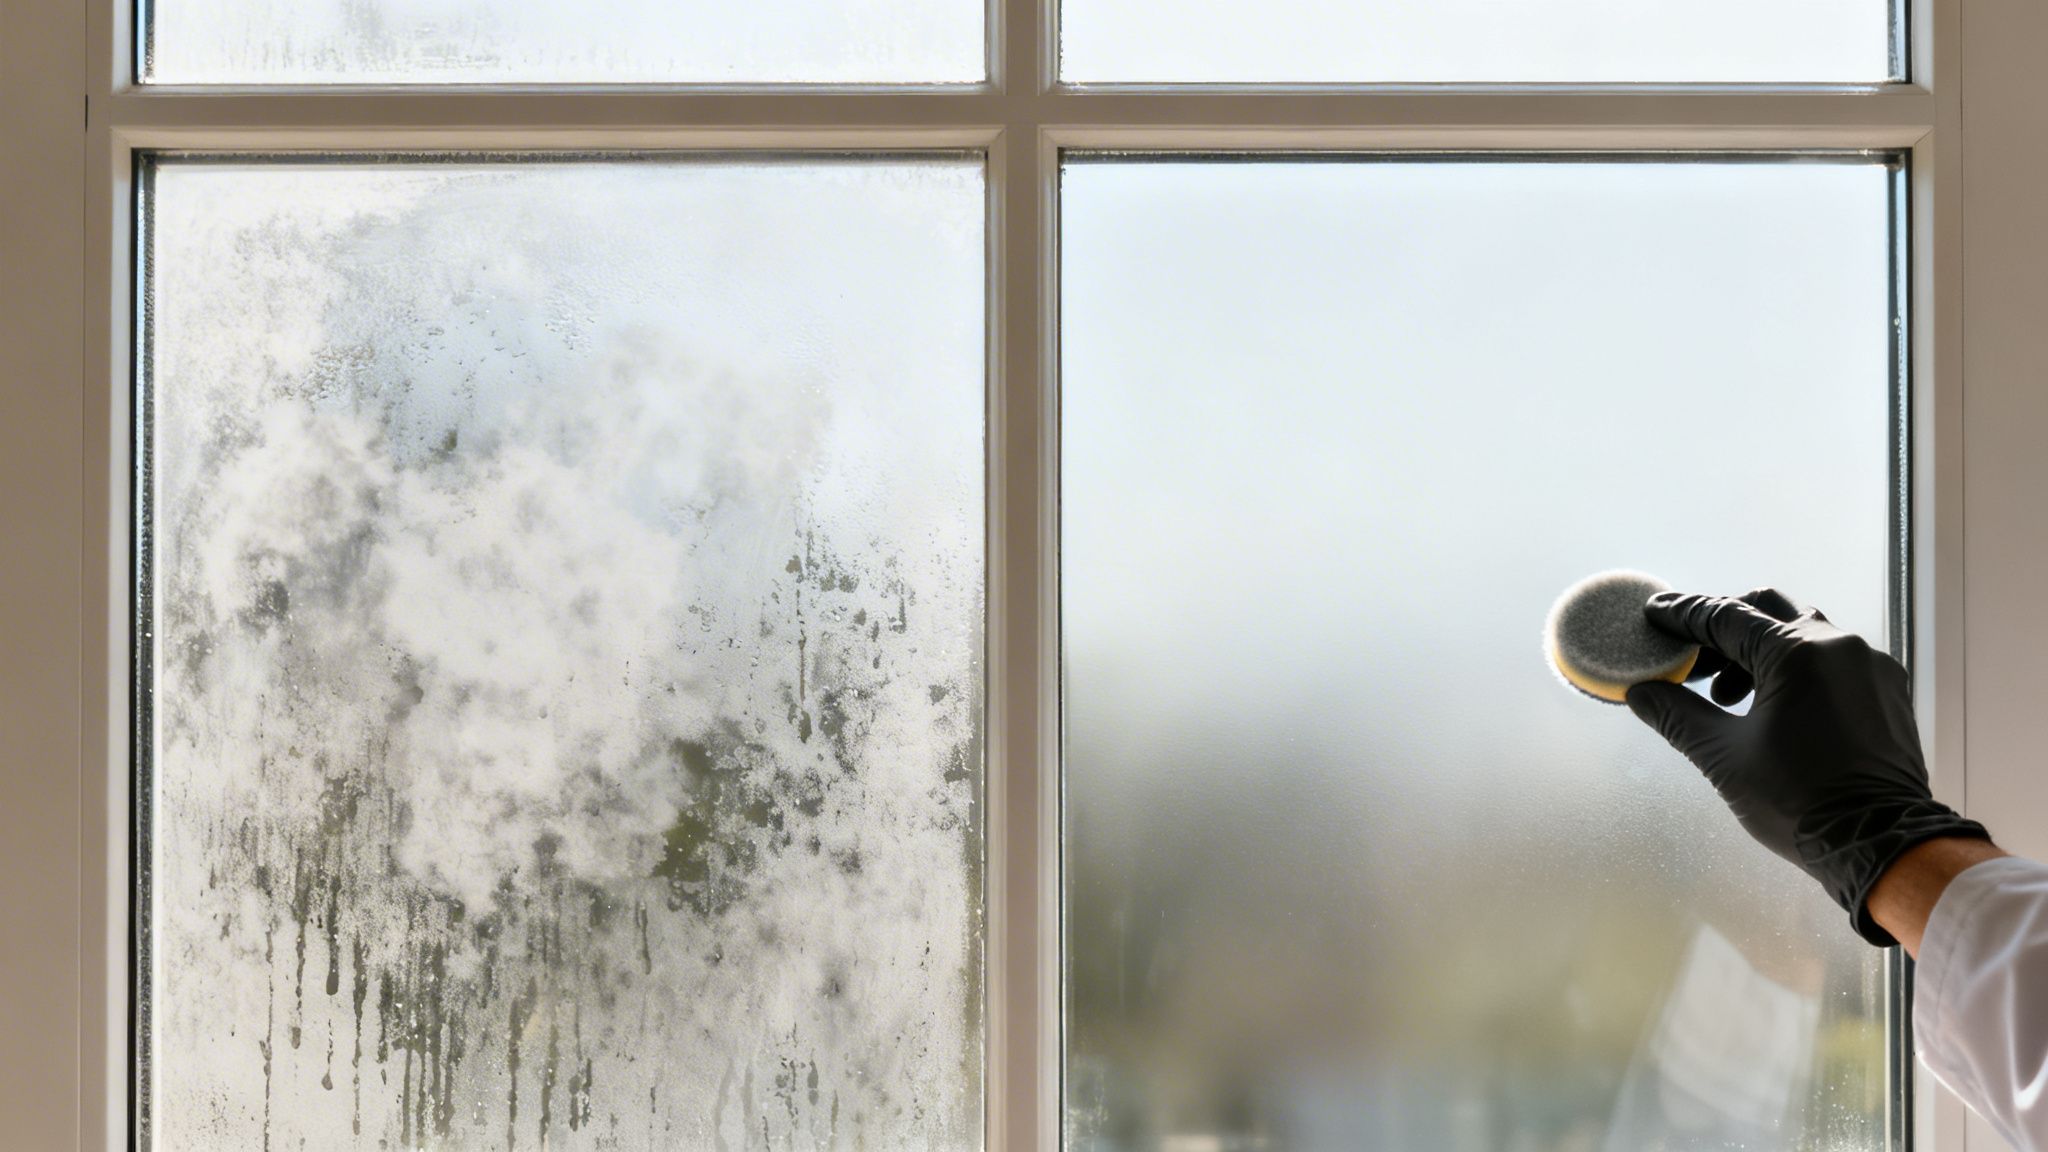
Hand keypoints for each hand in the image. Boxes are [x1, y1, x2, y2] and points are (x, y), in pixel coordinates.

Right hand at [1624, 589, 1989, 946]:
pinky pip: (1833, 659)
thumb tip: (1641, 693)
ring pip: (1803, 633)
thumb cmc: (1797, 801)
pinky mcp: (1888, 690)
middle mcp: (1839, 645)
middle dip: (1723, 630)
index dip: (1683, 615)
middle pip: (1768, 610)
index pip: (1725, 616)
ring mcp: (1870, 665)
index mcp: (1796, 652)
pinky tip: (1777, 706)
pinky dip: (1797, 669)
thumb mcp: (1724, 757)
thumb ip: (1677, 715)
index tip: (1654, 616)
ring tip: (1730, 697)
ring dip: (1759, 652)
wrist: (1881, 843)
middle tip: (1693, 663)